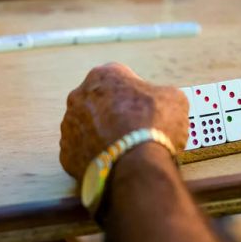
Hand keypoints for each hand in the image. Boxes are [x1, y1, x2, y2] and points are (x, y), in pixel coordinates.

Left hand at [59, 63, 187, 182]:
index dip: (135, 93)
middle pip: (99, 102)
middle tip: (135, 129)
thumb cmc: (155, 125)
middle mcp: (79, 97)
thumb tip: (162, 103)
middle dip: (114, 113)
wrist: (138, 165)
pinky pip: (82, 154)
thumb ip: (160, 95)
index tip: (145, 106)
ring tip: (124, 149)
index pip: (119, 78)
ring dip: (102, 135)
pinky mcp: (66, 155)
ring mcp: (69, 127)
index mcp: (103, 75)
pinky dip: (95, 158)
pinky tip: (113, 163)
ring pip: (87, 128)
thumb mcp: (174, 98)